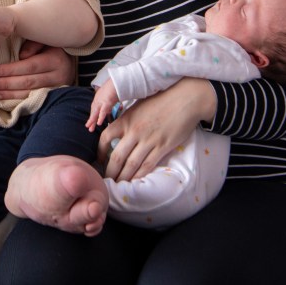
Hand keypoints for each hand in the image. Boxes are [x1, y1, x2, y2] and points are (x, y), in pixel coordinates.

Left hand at [0, 42, 73, 99]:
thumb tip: (21, 55)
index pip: (30, 66)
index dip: (12, 69)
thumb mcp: (45, 41)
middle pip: (29, 82)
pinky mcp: (51, 97)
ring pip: (30, 94)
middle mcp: (57, 77)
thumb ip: (33, 44)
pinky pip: (32, 100)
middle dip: (7, 83)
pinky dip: (17, 100)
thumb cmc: (53, 49)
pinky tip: (4, 99)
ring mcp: (55, 89)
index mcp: (55, 60)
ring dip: (10, 94)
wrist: (70, 65)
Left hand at [86, 79, 118, 130]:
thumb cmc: (115, 86)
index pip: (95, 108)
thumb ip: (109, 103)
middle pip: (94, 111)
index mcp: (99, 98)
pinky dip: (100, 117)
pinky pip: (103, 111)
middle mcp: (98, 99)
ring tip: (90, 127)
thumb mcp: (111, 96)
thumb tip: (109, 110)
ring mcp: (102, 100)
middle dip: (91, 120)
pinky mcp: (107, 102)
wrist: (117, 80)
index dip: (93, 115)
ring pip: (96, 112)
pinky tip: (99, 123)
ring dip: (93, 120)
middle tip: (88, 127)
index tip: (91, 121)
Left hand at [99, 78, 215, 181]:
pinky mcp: (163, 146)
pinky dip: (140, 175)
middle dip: (110, 172)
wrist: (186, 99)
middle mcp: (135, 131)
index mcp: (126, 119)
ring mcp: (149, 140)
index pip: (105, 138)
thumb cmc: (161, 99)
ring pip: (131, 164)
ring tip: (119, 185)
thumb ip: (127, 119)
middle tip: (106, 181)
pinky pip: (148, 165)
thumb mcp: (138, 106)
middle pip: (117, 157)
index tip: (99, 161)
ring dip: (123, 177)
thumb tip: (117, 131)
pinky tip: (135, 181)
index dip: (100, 152)